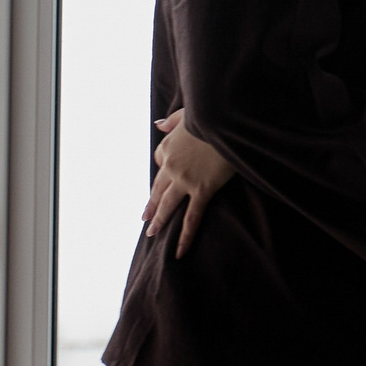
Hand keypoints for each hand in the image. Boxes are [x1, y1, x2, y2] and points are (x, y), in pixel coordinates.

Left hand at [143, 108, 236, 253]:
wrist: (221, 119)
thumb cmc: (207, 113)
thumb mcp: (185, 114)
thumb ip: (171, 122)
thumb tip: (158, 124)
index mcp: (167, 147)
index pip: (160, 161)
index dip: (165, 167)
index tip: (170, 171)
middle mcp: (171, 166)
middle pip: (157, 189)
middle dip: (150, 204)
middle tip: (145, 218)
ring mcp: (184, 181)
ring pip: (167, 205)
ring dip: (159, 221)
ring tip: (152, 233)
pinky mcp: (201, 190)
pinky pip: (192, 218)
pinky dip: (185, 236)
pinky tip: (179, 251)